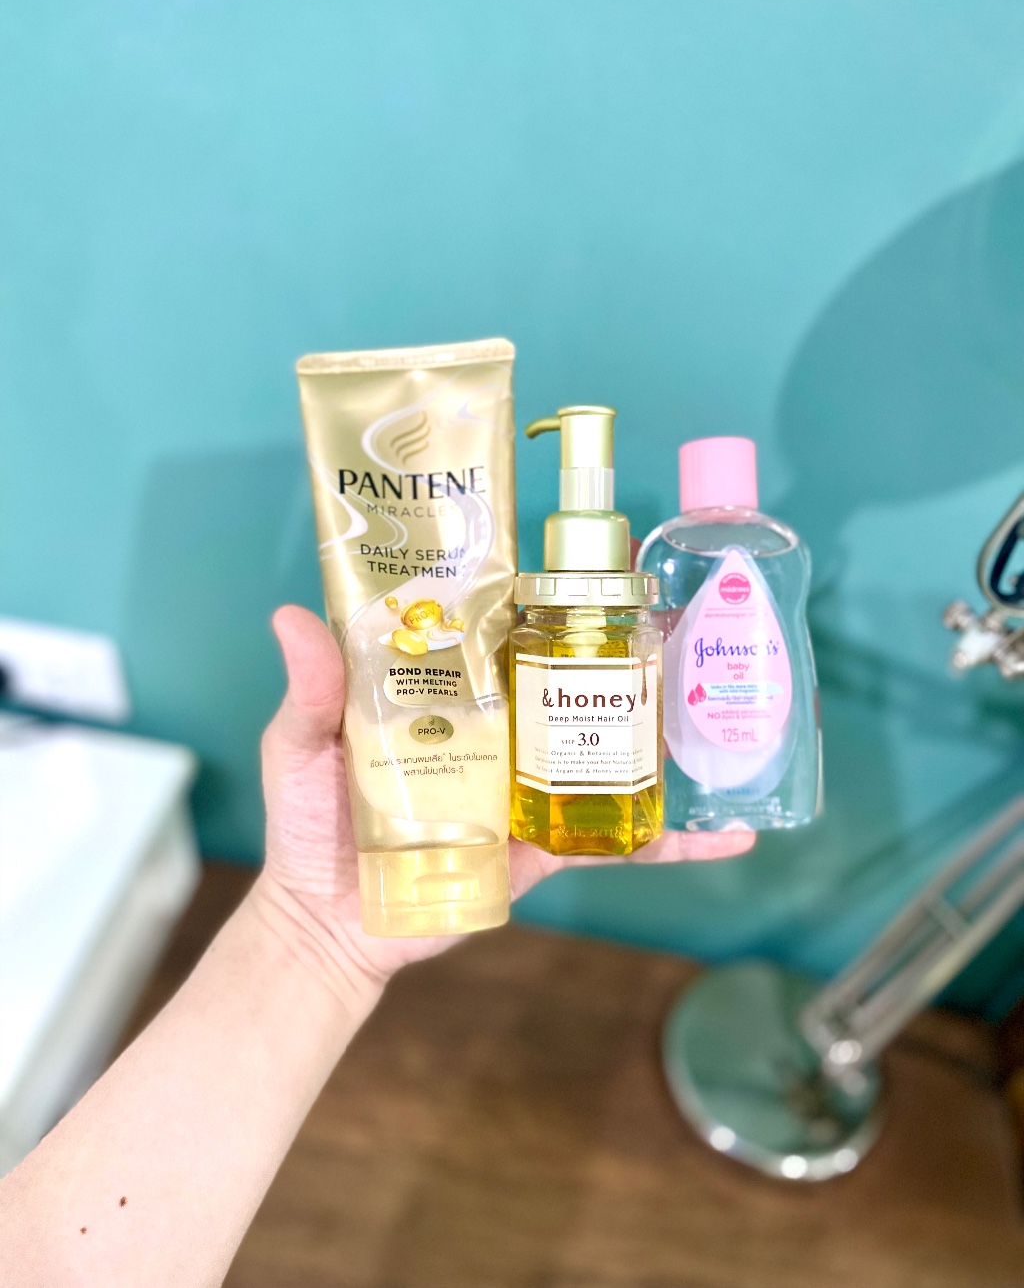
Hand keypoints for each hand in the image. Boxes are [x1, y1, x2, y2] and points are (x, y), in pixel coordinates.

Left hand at [256, 606, 753, 997]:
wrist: (328, 927)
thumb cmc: (309, 828)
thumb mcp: (302, 747)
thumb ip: (312, 689)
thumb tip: (291, 611)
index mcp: (445, 695)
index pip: (498, 635)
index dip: (539, 598)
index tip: (588, 560)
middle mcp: (494, 730)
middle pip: (564, 681)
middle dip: (620, 653)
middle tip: (677, 621)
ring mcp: (523, 788)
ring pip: (601, 750)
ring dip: (659, 734)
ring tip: (721, 708)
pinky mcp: (541, 847)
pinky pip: (611, 841)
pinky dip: (669, 841)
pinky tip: (728, 835)